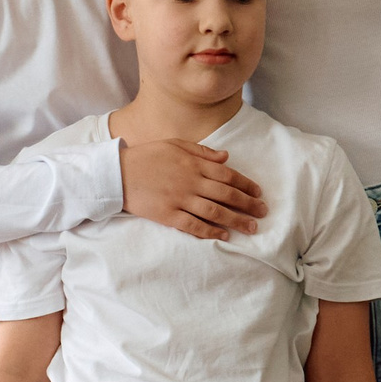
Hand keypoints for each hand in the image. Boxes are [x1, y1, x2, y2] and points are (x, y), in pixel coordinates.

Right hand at [119, 139, 266, 238]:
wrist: (117, 173)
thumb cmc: (146, 156)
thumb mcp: (175, 144)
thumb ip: (202, 151)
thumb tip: (226, 156)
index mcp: (193, 162)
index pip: (227, 174)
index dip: (245, 184)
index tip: (258, 193)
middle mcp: (191, 181)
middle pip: (226, 195)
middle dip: (248, 204)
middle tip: (263, 212)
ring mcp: (180, 199)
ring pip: (215, 212)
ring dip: (236, 221)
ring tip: (251, 228)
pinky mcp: (168, 215)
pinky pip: (194, 226)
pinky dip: (210, 231)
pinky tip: (223, 236)